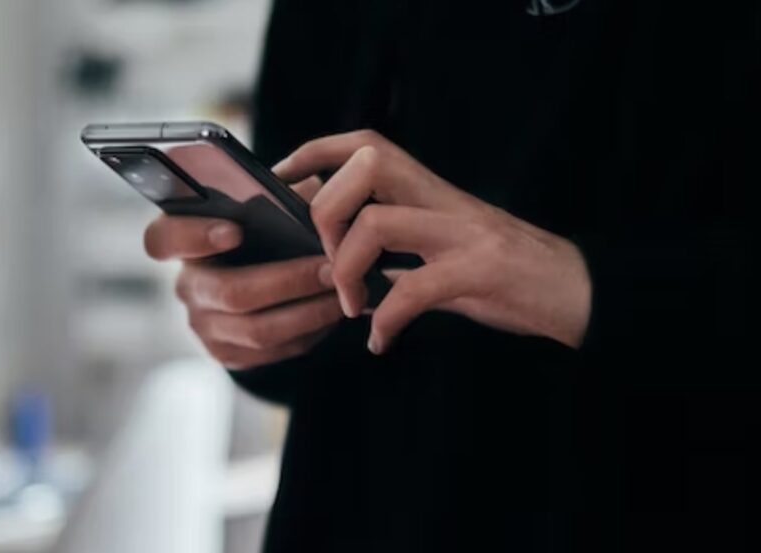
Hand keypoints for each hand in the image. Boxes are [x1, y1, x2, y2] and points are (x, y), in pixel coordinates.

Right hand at [143, 179, 342, 368]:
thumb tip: (308, 196)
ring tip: (342, 293)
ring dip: (308, 312)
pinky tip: (331, 313)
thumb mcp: (265, 205)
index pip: (163, 238)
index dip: (194, 236)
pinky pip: (271, 351)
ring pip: (256, 330)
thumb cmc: (263, 231)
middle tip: (331, 269)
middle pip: (230, 292)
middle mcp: (187, 285)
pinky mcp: (226, 353)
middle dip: (288, 281)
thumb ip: (277, 196)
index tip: (235, 230)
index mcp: (182, 240)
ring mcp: (203, 324)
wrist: (260, 281)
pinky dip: (307, 332)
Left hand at [274, 130, 591, 353]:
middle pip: (366, 165)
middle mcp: (444, 201)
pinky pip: (416, 289)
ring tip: (352, 306)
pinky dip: (387, 319)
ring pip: (379, 223)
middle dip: (326, 211)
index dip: (314, 153)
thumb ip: (397, 253)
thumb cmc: (505, 276)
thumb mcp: (444, 254)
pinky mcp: (482, 271)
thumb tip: (339, 266)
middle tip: (326, 260)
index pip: (365, 144)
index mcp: (431, 192)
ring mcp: (464, 233)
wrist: (579, 293)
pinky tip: (381, 341)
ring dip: (348, 270)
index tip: (281, 182)